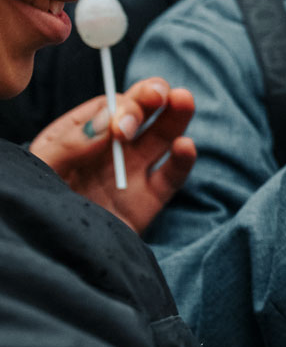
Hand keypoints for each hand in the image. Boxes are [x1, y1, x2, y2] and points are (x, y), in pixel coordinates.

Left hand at [30, 79, 197, 233]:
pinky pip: (172, 177)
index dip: (121, 106)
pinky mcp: (149, 200)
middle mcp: (110, 150)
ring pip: (162, 137)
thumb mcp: (42, 167)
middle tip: (159, 93)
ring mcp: (132, 173)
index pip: (109, 107)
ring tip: (184, 99)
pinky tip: (185, 146)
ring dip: (176, 115)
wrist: (51, 252)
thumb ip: (71, 143)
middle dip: (152, 97)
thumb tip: (111, 121)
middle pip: (140, 114)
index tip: (122, 123)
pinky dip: (183, 160)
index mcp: (80, 136)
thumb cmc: (39, 203)